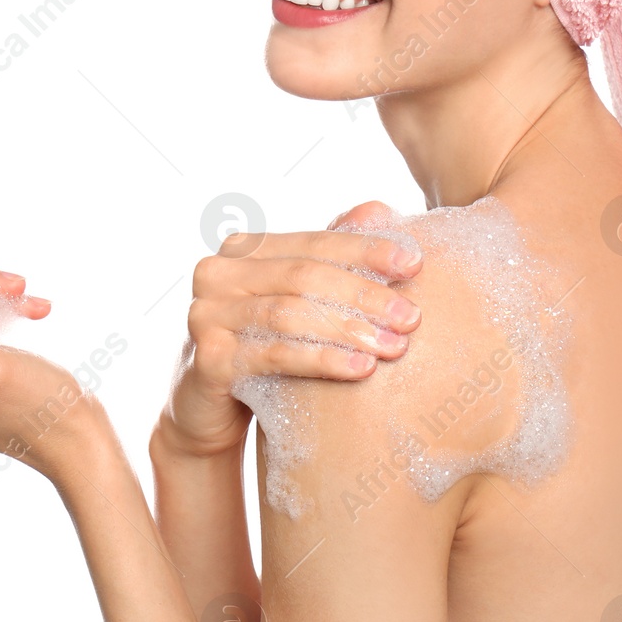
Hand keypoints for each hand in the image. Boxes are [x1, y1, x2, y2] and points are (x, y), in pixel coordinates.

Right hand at [155, 201, 422, 459]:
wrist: (208, 412)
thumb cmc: (264, 347)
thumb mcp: (295, 300)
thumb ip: (330, 256)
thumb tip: (378, 210)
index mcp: (244, 249)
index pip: (316, 242)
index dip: (366, 250)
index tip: (415, 263)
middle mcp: (218, 273)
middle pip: (305, 277)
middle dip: (365, 295)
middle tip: (412, 317)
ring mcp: (206, 314)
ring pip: (292, 314)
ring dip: (350, 329)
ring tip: (395, 346)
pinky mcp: (208, 359)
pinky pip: (275, 354)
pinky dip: (323, 359)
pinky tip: (361, 369)